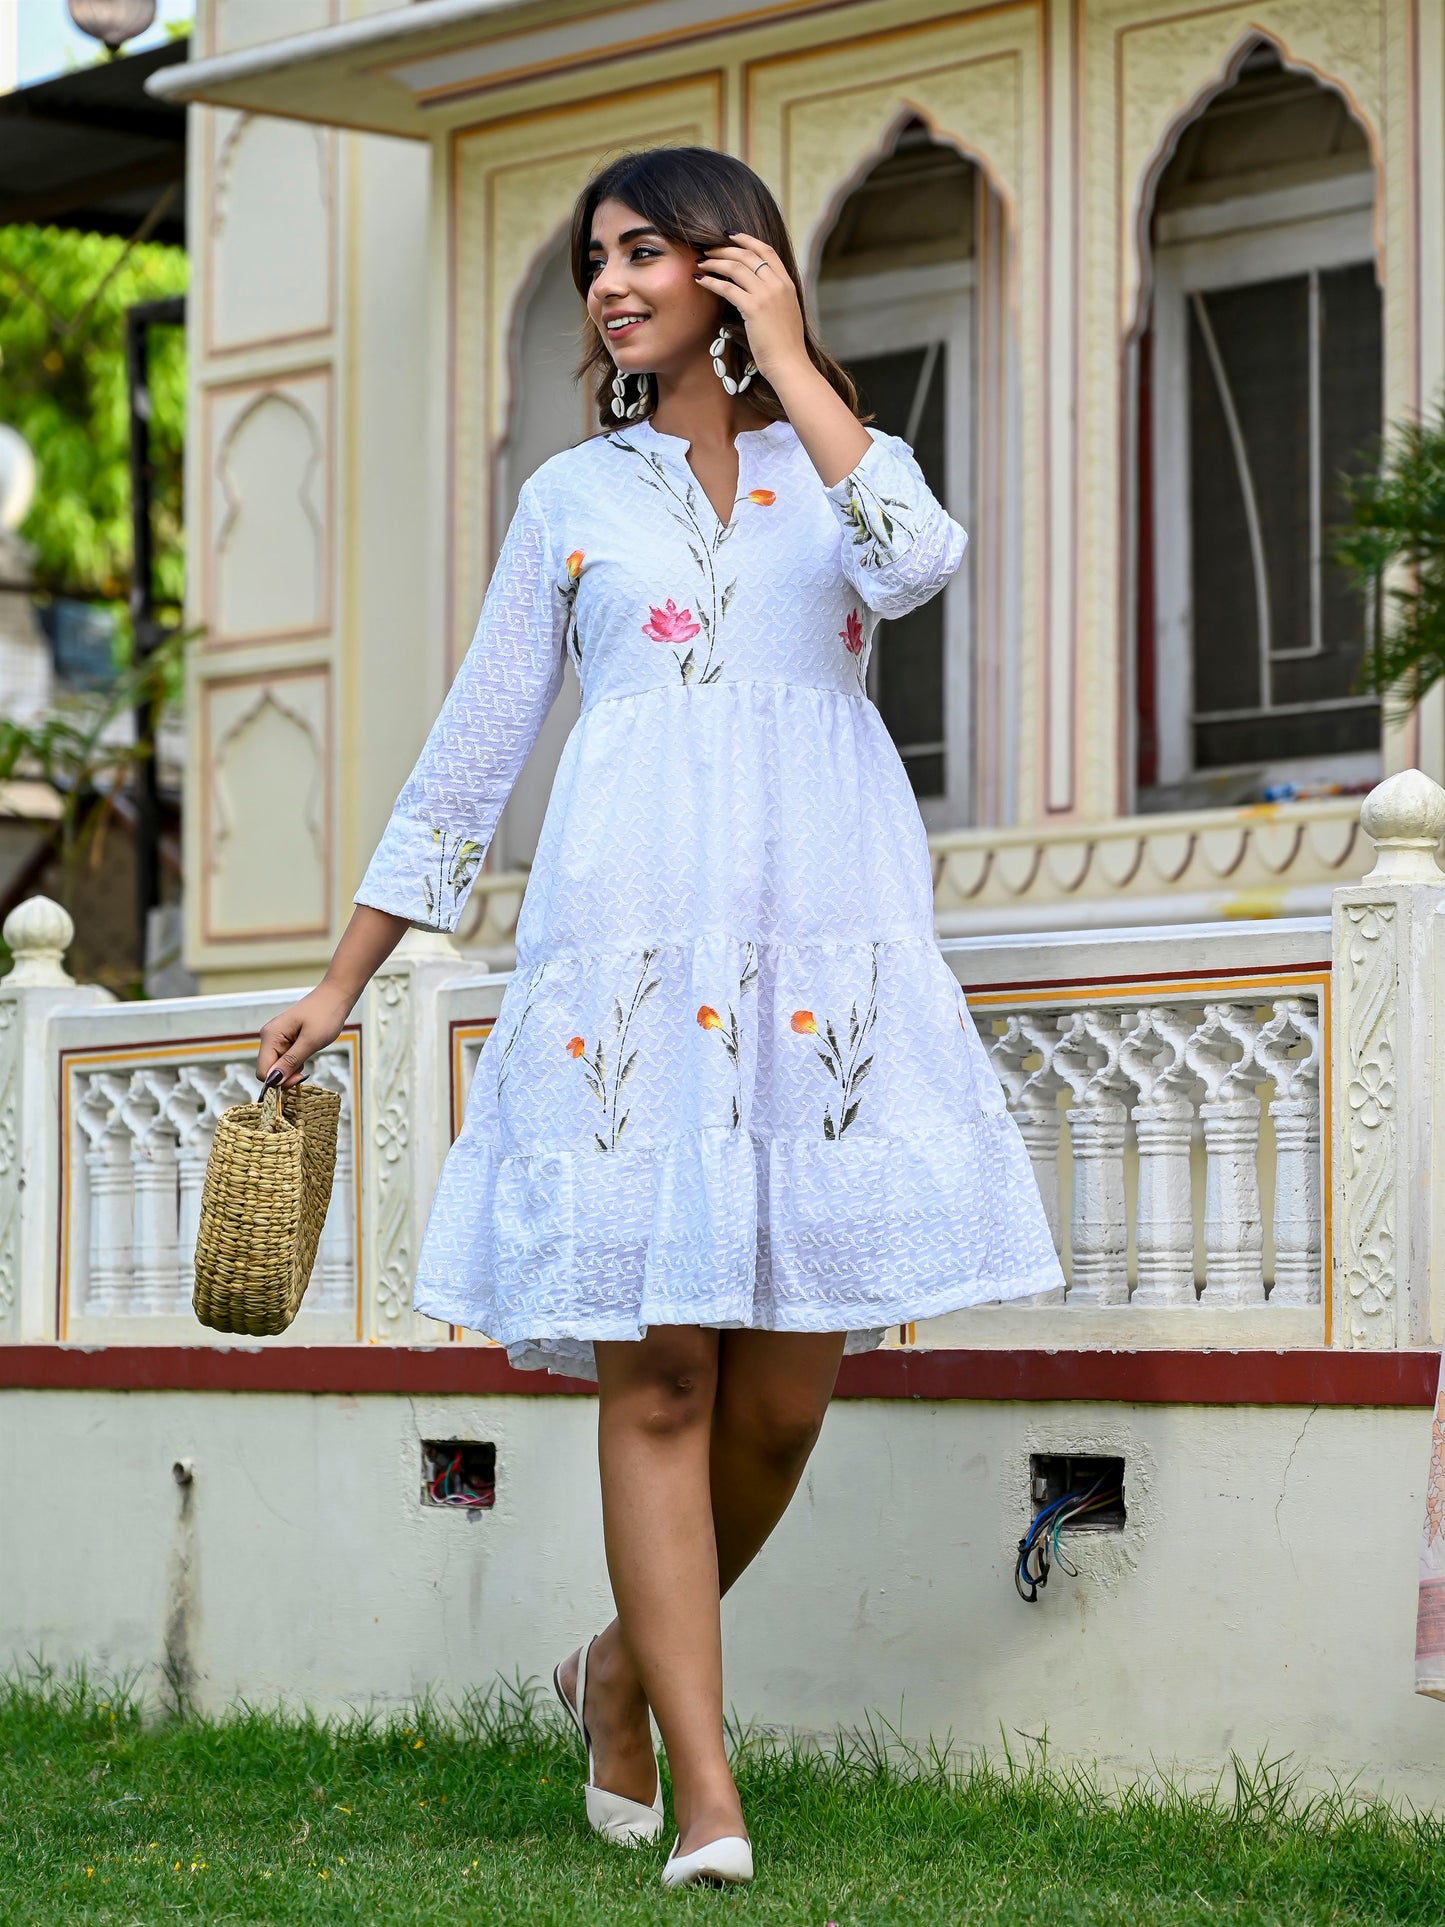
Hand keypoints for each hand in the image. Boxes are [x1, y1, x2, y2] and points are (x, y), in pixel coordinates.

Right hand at [256, 983, 350, 1089]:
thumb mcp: (311, 1041)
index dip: (279, 1081)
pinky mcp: (285, 1038)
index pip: (263, 1071)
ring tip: (309, 1054)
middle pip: (269, 1069)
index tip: (300, 1078)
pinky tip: (307, 1051)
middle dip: (286, 1075)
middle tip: (306, 1070)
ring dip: (293, 1068)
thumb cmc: (325, 1014)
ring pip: (278, 1065)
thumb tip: (273, 1080)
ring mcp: (276, 1037)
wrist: (335, 996)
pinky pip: (285, 1058)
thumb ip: (291, 1062)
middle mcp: (269, 1037)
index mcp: (270, 1036)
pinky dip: (296, 1061)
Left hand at [695, 231, 807, 385]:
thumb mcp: (786, 313)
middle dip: (724, 249)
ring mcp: (767, 295)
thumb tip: (757, 290)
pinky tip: (700, 280)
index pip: (767, 251)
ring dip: (715, 262)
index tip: (730, 235)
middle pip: (748, 255)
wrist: (790, 363)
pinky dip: (711, 282)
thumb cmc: (785, 345)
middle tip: (708, 250)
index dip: (747, 240)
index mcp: (787, 283)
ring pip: (736, 267)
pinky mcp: (753, 308)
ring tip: (701, 263)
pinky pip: (727, 288)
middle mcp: (778, 285)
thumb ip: (775, 296)